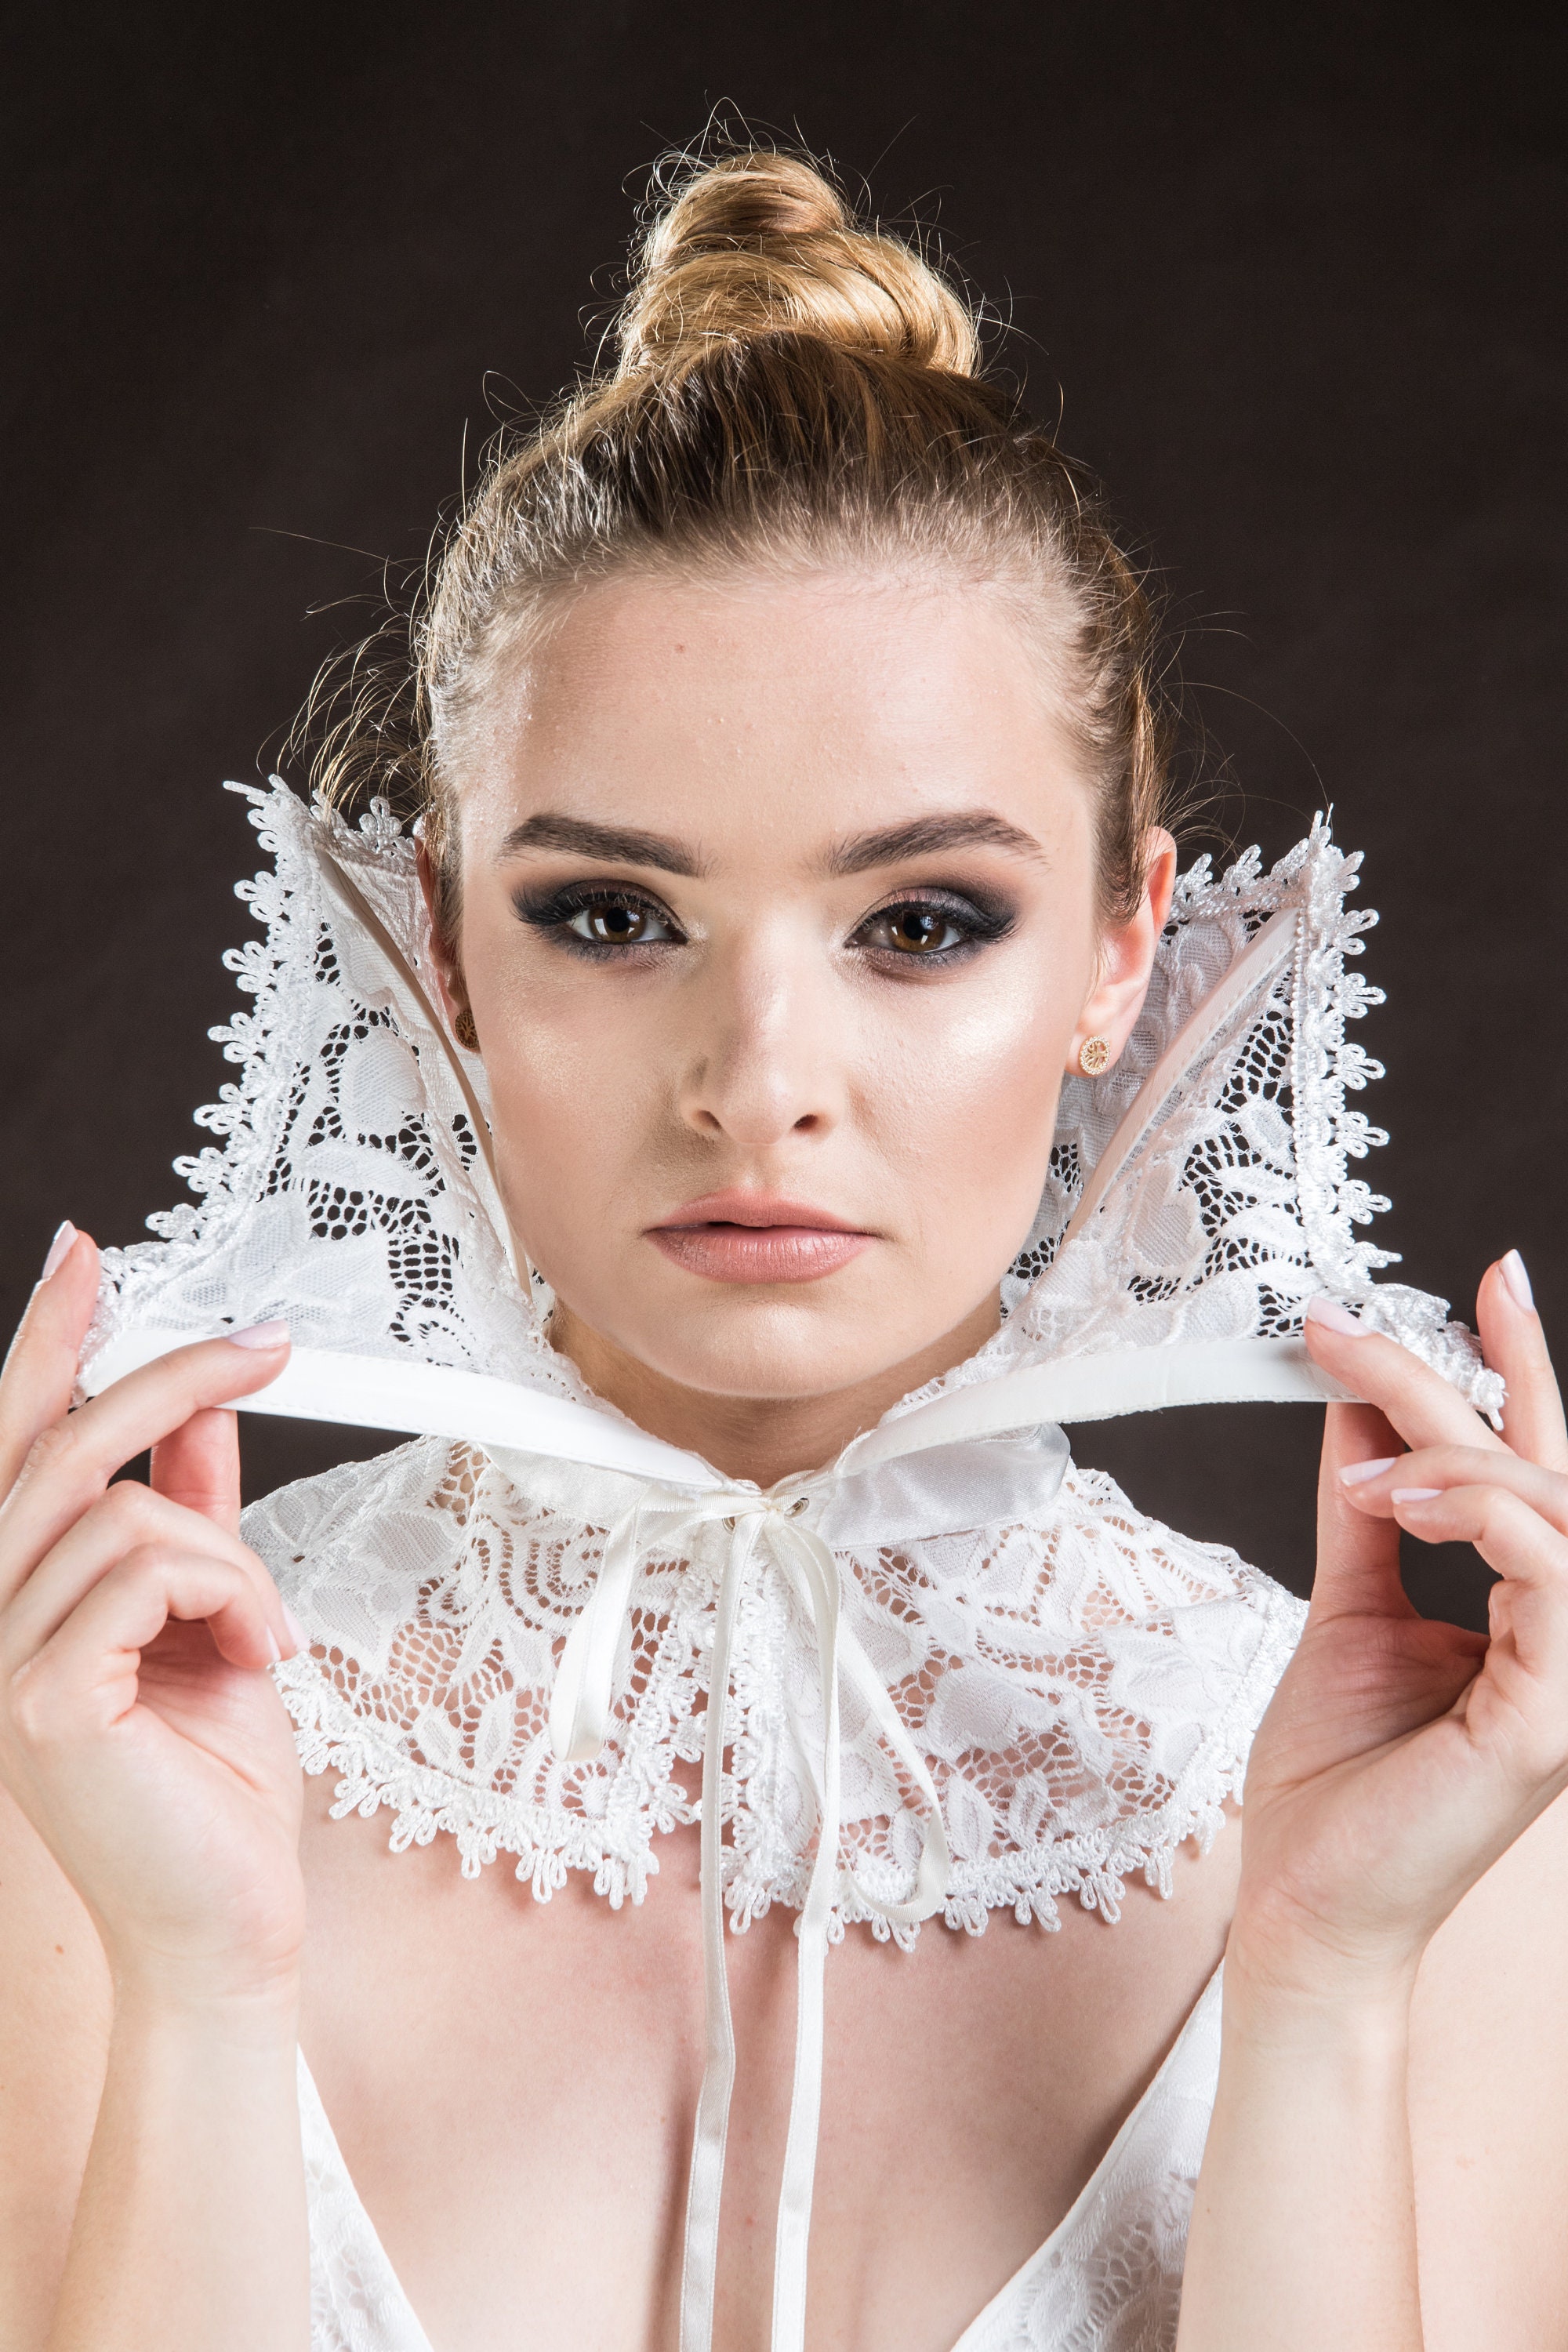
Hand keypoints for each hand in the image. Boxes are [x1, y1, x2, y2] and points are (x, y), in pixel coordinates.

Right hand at [0, 1227, 305, 2003]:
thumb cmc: (215, 1782)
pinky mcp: (40, 1705)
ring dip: (230, 1557)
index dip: (44, 1338)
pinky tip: (258, 1652)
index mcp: (17, 1591)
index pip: (13, 1441)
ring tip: (263, 1627)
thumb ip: (194, 1511)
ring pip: (128, 1513)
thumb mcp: (211, 1614)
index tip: (85, 1252)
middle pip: (62, 1446)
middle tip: (268, 1347)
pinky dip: (230, 1595)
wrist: (229, 1923)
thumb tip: (203, 1411)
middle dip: (171, 1377)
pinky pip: (147, 1572)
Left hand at [1232, 1253, 1567, 1999]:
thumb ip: (1364, 1514)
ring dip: (1451, 1453)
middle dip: (1446, 1381)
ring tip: (1356, 1464)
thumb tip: (1355, 1410)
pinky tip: (1389, 1501)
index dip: (1518, 1366)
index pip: (1539, 1467)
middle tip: (1340, 1331)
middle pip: (1538, 1468)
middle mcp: (1566, 1635)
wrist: (1300, 1904)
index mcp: (1531, 1612)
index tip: (1487, 1273)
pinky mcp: (1550, 1718)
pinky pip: (1554, 1579)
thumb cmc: (1330, 1780)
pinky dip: (1476, 1517)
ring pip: (1552, 1508)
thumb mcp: (1344, 1610)